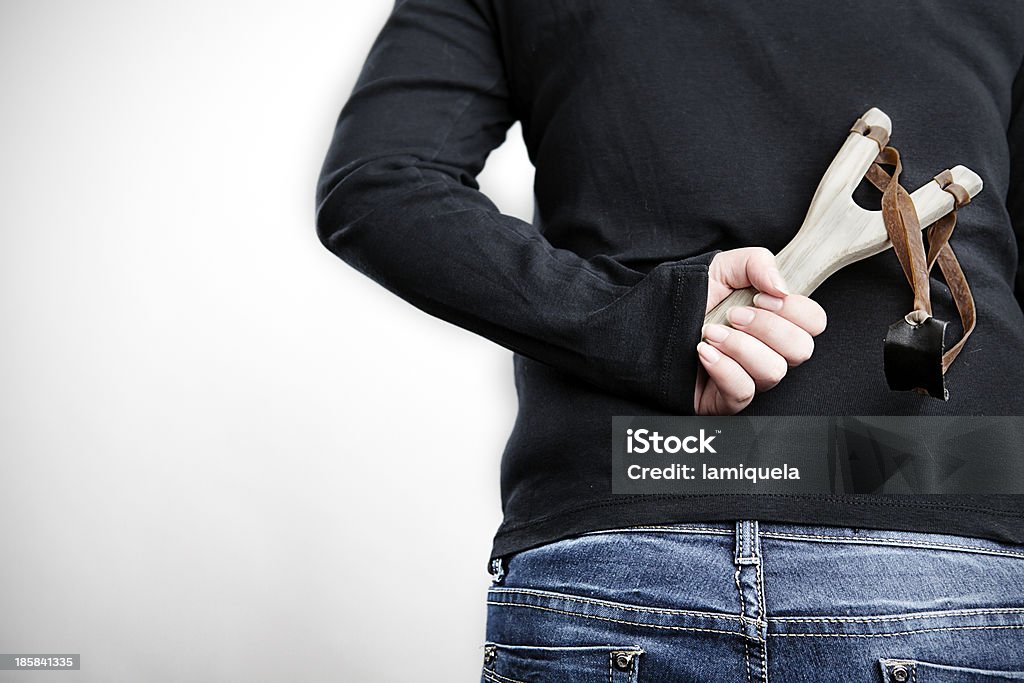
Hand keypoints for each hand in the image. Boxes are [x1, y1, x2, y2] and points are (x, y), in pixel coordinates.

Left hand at [694, 248, 826, 414]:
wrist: (640, 326)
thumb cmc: (683, 299)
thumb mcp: (720, 268)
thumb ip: (757, 263)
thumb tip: (782, 288)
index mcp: (774, 320)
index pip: (814, 322)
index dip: (795, 310)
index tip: (760, 298)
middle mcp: (768, 351)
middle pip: (802, 350)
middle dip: (766, 327)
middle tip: (732, 316)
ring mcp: (749, 378)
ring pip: (774, 372)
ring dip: (740, 346)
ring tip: (709, 332)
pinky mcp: (727, 400)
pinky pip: (743, 392)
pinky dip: (724, 368)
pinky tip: (702, 352)